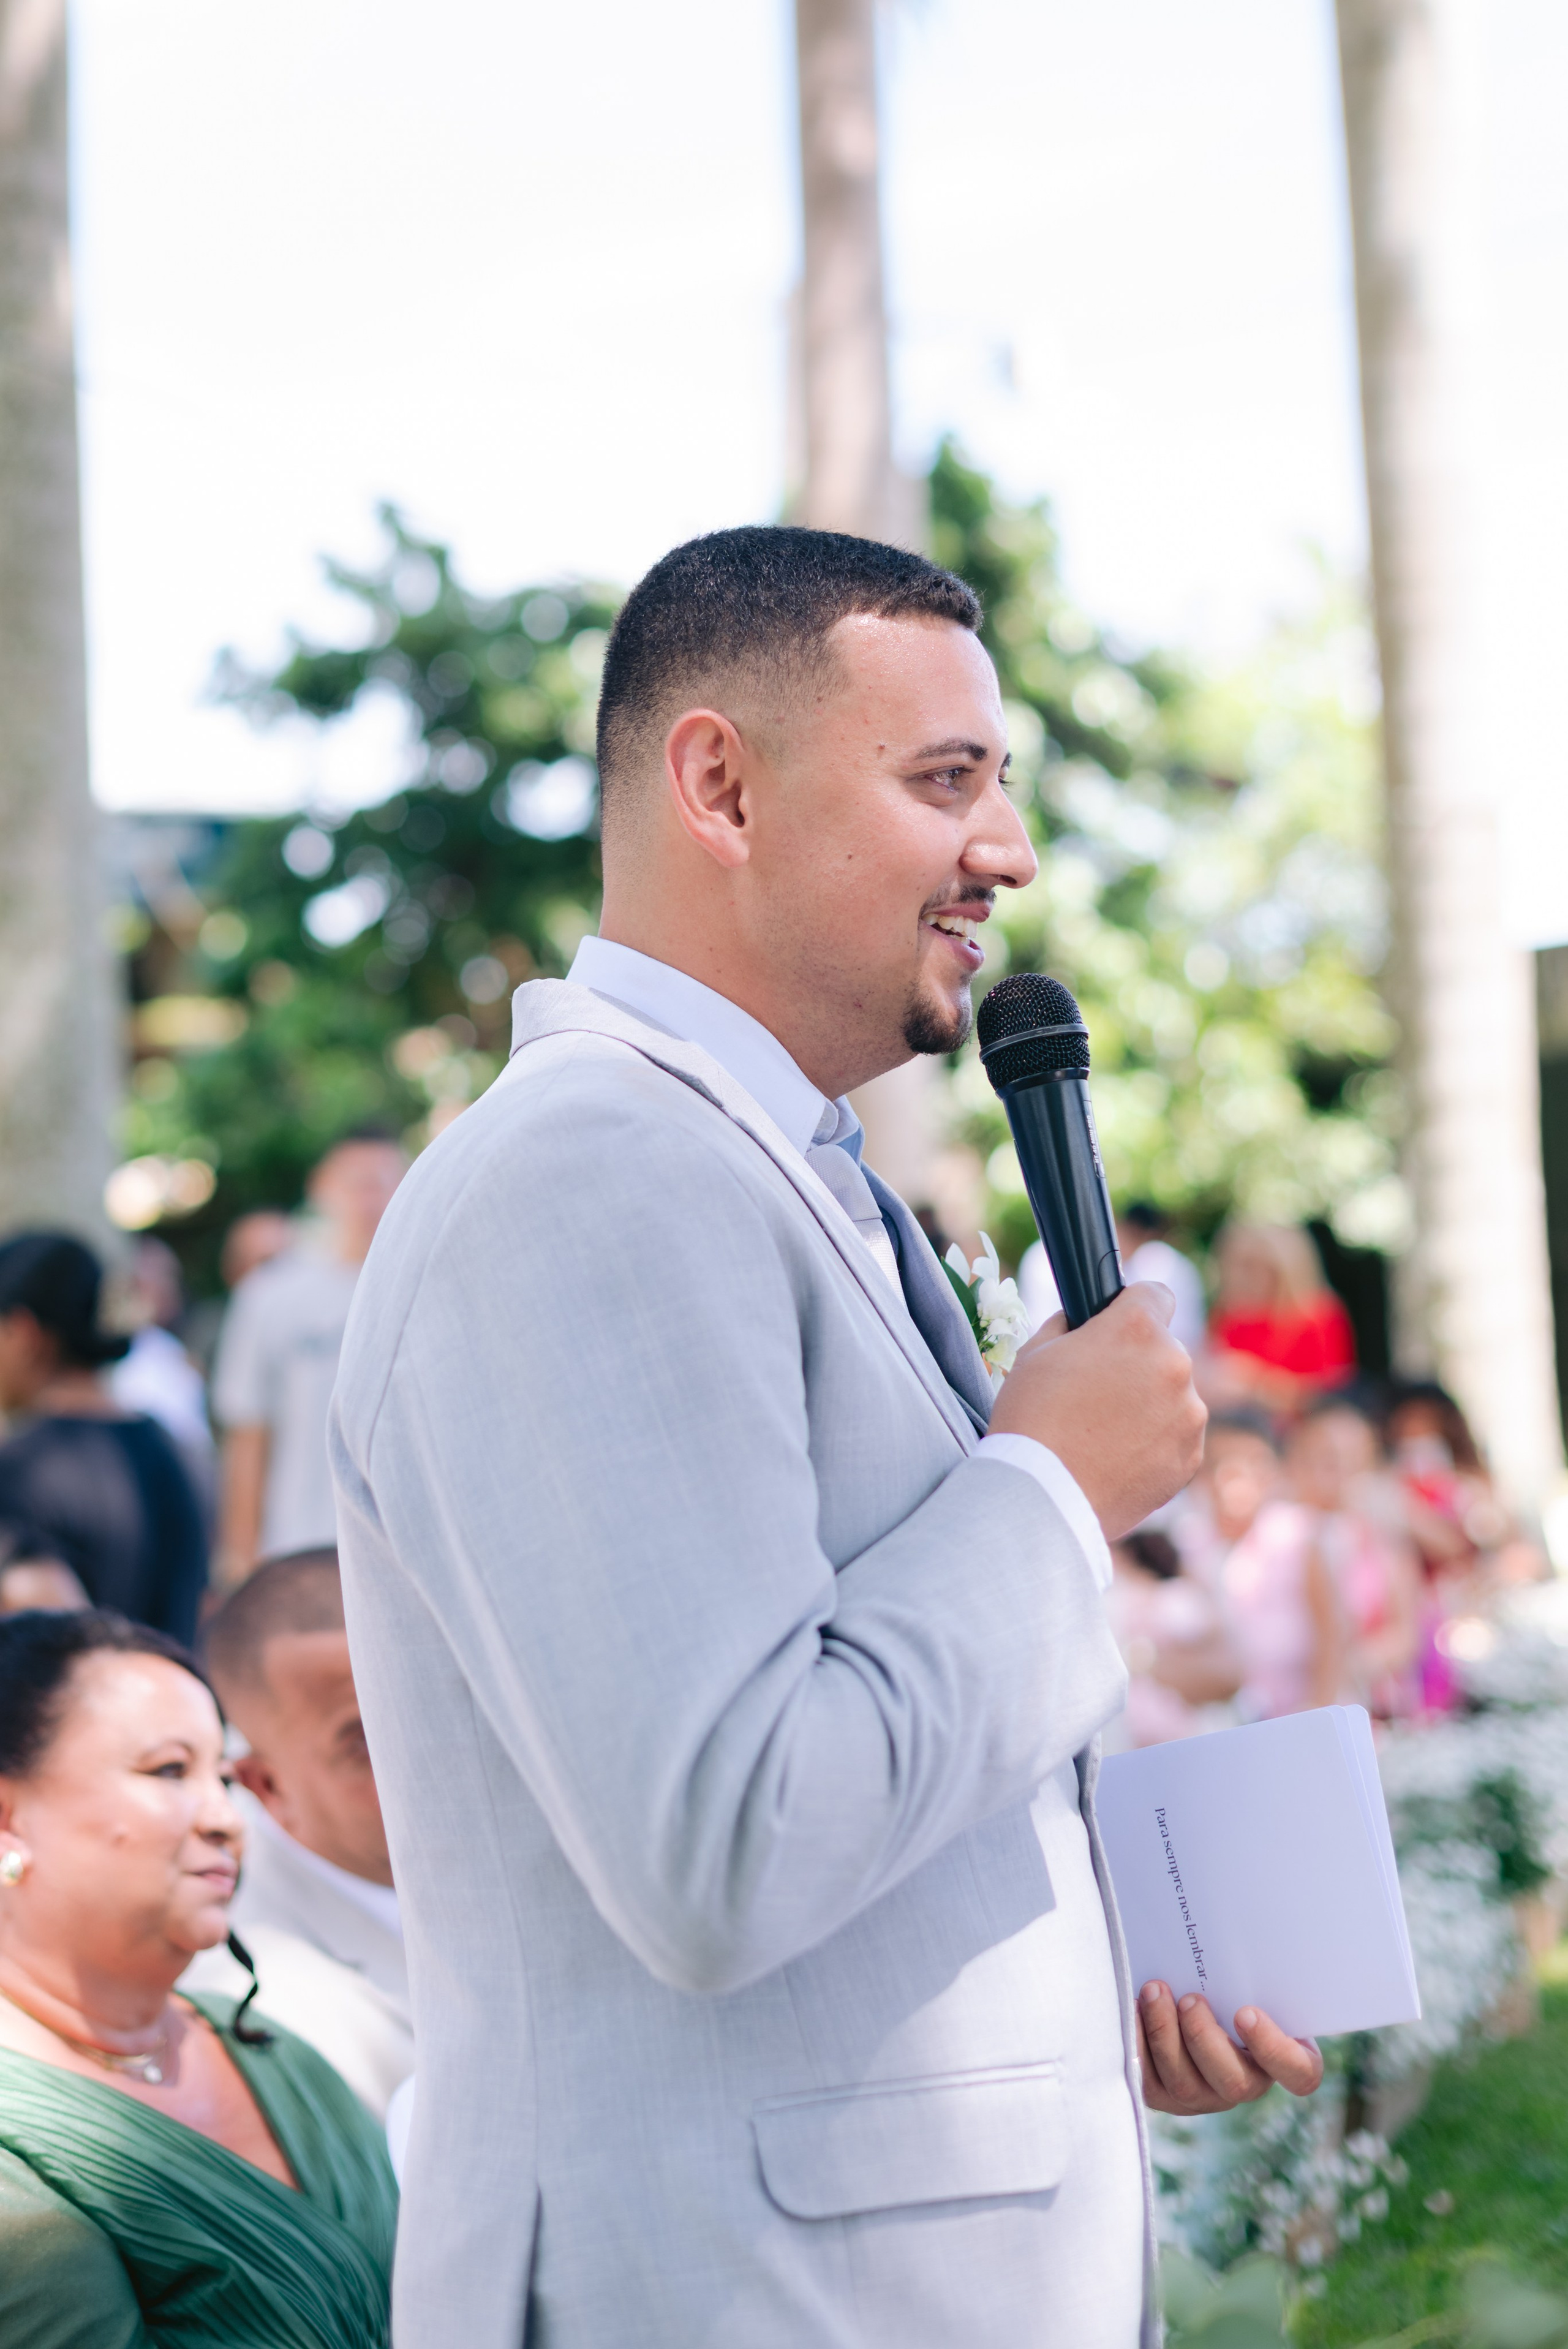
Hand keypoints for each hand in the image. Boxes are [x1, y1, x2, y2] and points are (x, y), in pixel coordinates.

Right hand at [989, 1283, 1206, 1537]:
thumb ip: (1071, 1326)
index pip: (1156, 1294)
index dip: (1133, 1307)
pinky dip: (1154, 1444)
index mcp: (1137, 1329)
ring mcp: (1188, 1415)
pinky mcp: (1189, 1458)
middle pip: (1162, 1351)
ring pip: (1173, 1396)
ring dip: (1148, 1405)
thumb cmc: (1031, 1419)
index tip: (1119, 1324)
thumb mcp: (1036, 1352)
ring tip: (1102, 1433)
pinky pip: (1176, 1438)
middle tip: (1095, 1392)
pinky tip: (1115, 1458)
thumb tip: (1084, 1322)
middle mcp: (1174, 1365)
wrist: (1041, 1497)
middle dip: (1136, 1364)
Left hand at [1136, 1980, 1323, 2111]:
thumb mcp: (1251, 1978)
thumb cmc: (1230, 1983)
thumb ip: (1256, 1974)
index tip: (1246, 2012)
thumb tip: (1242, 1931)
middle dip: (1204, 2038)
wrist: (1191, 1996)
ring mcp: (1206, 2096)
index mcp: (1284, 2059)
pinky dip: (1138, 2045)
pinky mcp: (1167, 2098)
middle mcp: (1247, 2084)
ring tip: (1155, 1991)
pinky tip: (1133, 2010)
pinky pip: (1149, 2083)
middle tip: (1190, 1999)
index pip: (1298, 2073)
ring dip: (1165, 2034)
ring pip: (1185, 2084)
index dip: (1274, 2049)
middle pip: (1234, 2083)